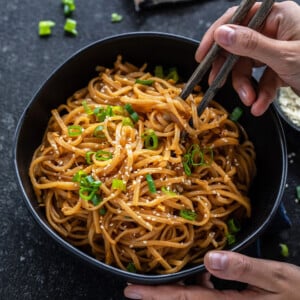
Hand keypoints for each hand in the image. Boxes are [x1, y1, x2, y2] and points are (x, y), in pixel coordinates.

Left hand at [124, 250, 299, 299]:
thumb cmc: (299, 295)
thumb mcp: (275, 278)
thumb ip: (243, 269)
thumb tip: (209, 258)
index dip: (155, 296)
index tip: (131, 292)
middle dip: (160, 294)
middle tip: (138, 283)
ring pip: (195, 298)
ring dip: (182, 286)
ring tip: (171, 270)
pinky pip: (209, 296)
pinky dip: (201, 284)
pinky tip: (206, 271)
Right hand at [195, 1, 299, 115]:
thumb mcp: (283, 56)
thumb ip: (250, 45)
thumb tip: (222, 35)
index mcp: (276, 16)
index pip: (236, 20)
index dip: (216, 37)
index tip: (202, 56)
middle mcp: (273, 30)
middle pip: (238, 48)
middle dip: (231, 71)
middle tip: (218, 85)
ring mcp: (275, 50)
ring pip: (248, 67)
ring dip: (246, 88)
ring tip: (251, 102)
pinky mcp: (278, 67)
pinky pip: (261, 79)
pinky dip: (260, 94)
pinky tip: (261, 106)